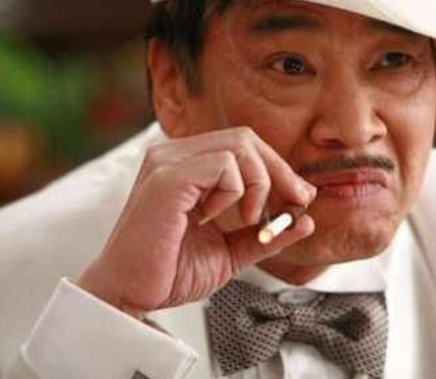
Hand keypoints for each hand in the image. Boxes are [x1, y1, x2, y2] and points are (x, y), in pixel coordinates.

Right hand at [77, 127, 315, 319]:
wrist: (129, 296)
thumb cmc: (169, 272)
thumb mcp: (231, 252)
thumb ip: (265, 235)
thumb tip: (306, 220)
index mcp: (186, 165)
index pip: (244, 145)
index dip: (278, 168)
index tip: (300, 199)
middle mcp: (173, 155)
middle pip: (246, 138)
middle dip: (280, 172)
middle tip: (294, 204)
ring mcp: (167, 162)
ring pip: (240, 145)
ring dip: (259, 185)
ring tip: (248, 220)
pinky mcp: (167, 178)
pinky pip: (223, 164)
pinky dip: (236, 192)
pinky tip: (215, 217)